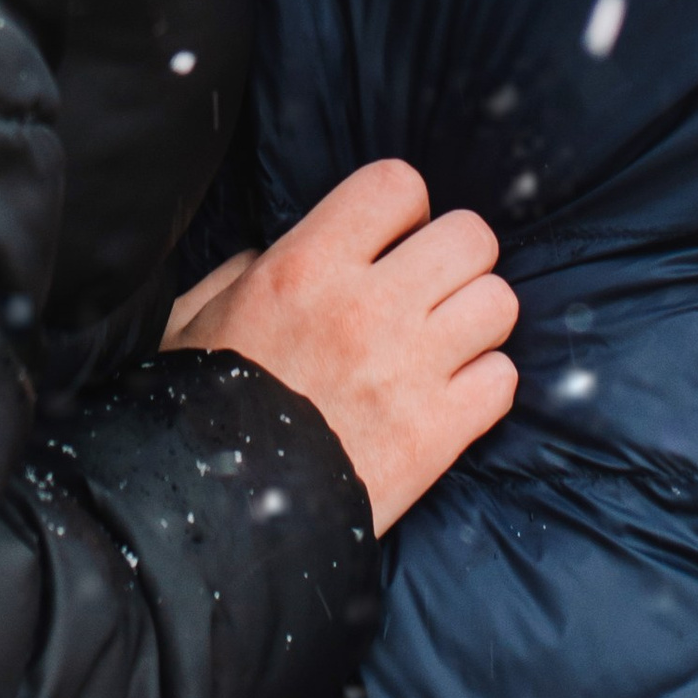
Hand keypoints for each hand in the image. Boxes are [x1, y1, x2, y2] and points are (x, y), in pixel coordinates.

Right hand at [160, 160, 517, 533]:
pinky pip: (502, 379)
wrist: (219, 513)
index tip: (390, 239)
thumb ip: (241, 271)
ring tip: (442, 343)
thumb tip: (270, 254)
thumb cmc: (202, 405)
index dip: (403, 208)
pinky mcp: (437, 434)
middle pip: (470, 237)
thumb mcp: (195, 317)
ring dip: (475, 320)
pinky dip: (483, 386)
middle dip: (455, 258)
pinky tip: (449, 396)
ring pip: (498, 303)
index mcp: (305, 266)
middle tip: (428, 289)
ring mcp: (410, 370)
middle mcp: (367, 307)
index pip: (397, 184)